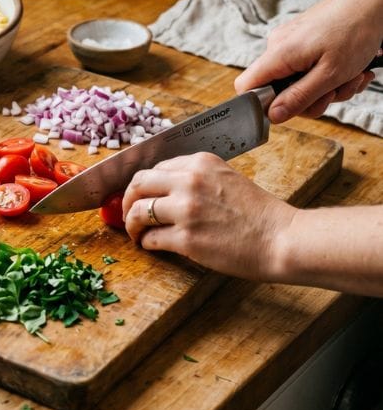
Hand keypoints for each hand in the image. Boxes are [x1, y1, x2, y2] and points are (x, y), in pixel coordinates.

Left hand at [121, 152, 295, 281]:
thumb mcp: (225, 178)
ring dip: (131, 224)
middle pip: (138, 184)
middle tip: (129, 214)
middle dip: (126, 201)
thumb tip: (162, 188)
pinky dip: (146, 243)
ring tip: (136, 233)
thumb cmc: (258, 214)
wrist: (282, 239)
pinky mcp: (186, 238)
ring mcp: (186, 210)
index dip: (142, 185)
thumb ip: (195, 177)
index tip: (139, 196)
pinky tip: (151, 246)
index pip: (154, 168)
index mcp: (200, 163)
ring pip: (138, 211)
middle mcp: (189, 181)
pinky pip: (150, 238)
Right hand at [234, 0, 382, 122]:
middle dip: (311, 99)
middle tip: (337, 92)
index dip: (261, 105)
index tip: (291, 109)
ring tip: (352, 77)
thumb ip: (299, 97)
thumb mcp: (331, 74)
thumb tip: (273, 116)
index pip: (245, 87)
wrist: (373, 0)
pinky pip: (307, 69)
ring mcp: (290, 42)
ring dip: (328, 88)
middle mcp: (278, 47)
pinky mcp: (302, 40)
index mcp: (278, 54)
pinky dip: (330, 75)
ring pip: (298, 82)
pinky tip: (351, 70)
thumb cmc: (356, 30)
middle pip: (278, 90)